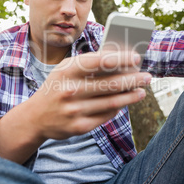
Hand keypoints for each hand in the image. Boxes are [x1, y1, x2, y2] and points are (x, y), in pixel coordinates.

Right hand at [25, 50, 151, 139]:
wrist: (36, 117)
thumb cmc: (57, 86)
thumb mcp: (65, 70)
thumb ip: (88, 63)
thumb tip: (120, 59)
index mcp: (66, 72)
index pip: (99, 62)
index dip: (120, 59)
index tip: (136, 57)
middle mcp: (70, 91)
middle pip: (110, 84)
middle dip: (133, 79)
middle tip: (147, 76)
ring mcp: (74, 110)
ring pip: (112, 102)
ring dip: (131, 96)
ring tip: (142, 90)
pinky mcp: (79, 126)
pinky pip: (106, 116)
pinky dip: (118, 108)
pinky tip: (125, 102)